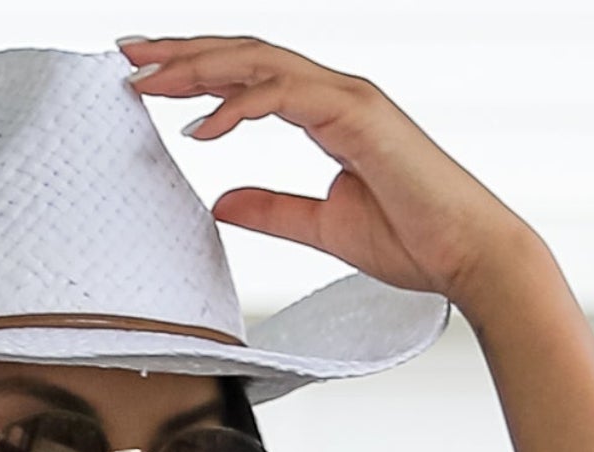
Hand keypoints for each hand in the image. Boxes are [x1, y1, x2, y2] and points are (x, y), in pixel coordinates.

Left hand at [118, 35, 525, 314]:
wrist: (467, 257)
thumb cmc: (413, 242)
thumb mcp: (324, 227)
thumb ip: (273, 210)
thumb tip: (220, 202)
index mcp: (328, 110)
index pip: (250, 75)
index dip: (197, 71)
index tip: (146, 78)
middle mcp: (336, 91)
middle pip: (245, 53)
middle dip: (183, 52)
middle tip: (126, 54)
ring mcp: (349, 96)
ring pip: (259, 62)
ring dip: (199, 67)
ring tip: (147, 80)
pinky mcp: (358, 115)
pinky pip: (285, 95)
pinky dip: (239, 104)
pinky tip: (201, 125)